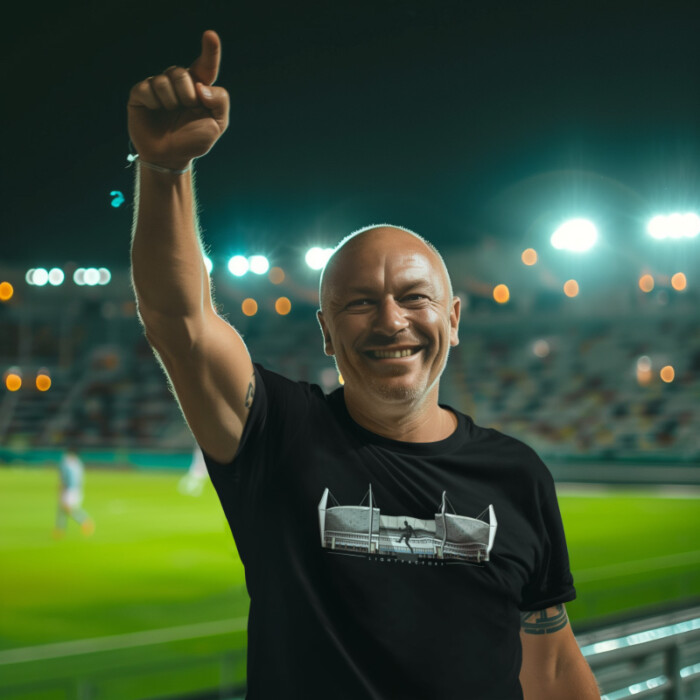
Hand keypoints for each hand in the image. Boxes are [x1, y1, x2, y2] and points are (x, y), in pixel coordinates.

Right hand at [128, 30, 228, 170]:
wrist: (170, 157)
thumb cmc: (194, 141)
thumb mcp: (217, 125)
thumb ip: (219, 102)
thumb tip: (201, 86)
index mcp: (199, 88)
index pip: (206, 65)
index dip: (210, 50)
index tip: (210, 35)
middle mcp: (178, 83)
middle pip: (182, 73)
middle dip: (186, 94)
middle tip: (186, 109)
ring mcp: (158, 87)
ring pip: (164, 80)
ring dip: (171, 101)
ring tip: (170, 113)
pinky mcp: (141, 94)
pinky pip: (147, 89)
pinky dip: (155, 103)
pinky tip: (156, 112)